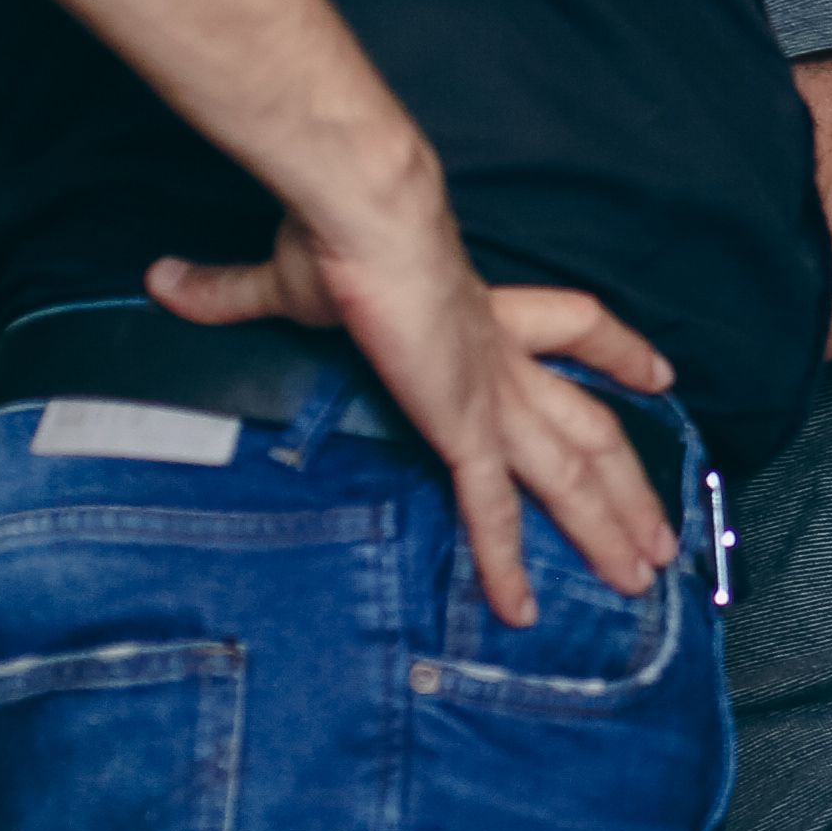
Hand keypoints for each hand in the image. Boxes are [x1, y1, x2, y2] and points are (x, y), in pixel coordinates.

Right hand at [150, 194, 674, 626]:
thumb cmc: (340, 238)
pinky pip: (492, 510)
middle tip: (666, 539)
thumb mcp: (287, 278)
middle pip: (594, 430)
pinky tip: (521, 610)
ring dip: (607, 528)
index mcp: (482, 318)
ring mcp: (494, 398)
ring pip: (573, 474)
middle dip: (631, 489)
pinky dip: (506, 562)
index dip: (620, 353)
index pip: (577, 330)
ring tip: (642, 579)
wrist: (369, 220)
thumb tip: (165, 280)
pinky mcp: (466, 427)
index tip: (658, 375)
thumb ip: (233, 292)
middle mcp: (506, 362)